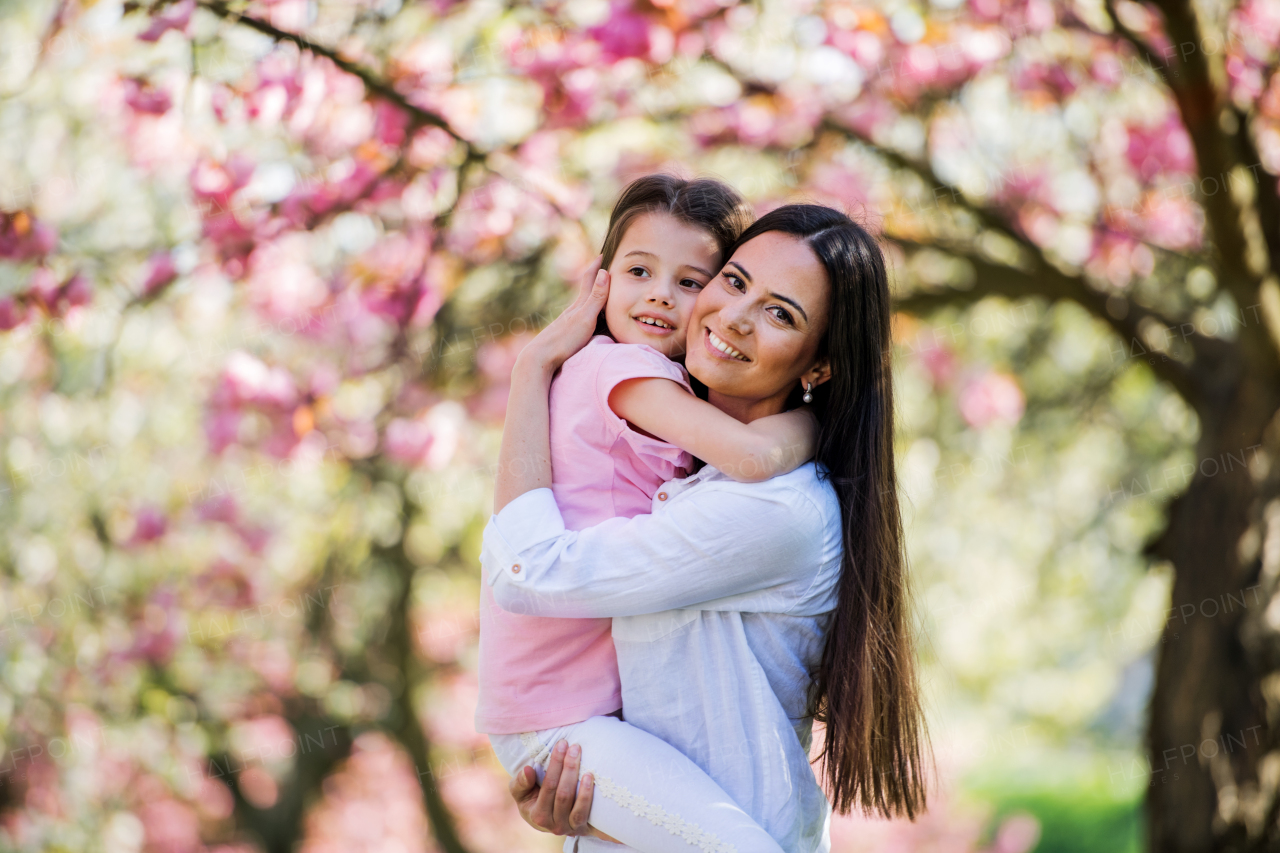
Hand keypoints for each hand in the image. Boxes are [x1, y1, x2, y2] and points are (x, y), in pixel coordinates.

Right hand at [508, 740, 618, 842]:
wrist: (550, 821)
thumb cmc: (533, 801)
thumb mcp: (521, 793)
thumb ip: (520, 783)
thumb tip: (527, 770)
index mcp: (537, 815)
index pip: (548, 786)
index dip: (555, 765)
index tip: (561, 744)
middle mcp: (553, 825)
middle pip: (563, 794)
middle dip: (569, 768)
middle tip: (574, 747)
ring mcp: (569, 828)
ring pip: (574, 804)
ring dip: (580, 781)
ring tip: (583, 761)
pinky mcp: (582, 828)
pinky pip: (585, 813)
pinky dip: (587, 796)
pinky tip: (590, 778)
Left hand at [516, 256, 609, 374]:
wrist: (539, 358)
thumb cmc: (564, 340)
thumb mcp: (585, 318)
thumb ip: (596, 298)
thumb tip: (604, 272)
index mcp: (579, 306)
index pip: (589, 281)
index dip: (596, 268)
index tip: (602, 254)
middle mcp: (572, 311)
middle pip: (585, 290)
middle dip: (594, 278)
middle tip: (601, 267)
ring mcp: (566, 322)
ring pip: (581, 304)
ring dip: (589, 295)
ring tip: (596, 291)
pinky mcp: (563, 333)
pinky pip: (578, 317)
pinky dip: (584, 311)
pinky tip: (582, 317)